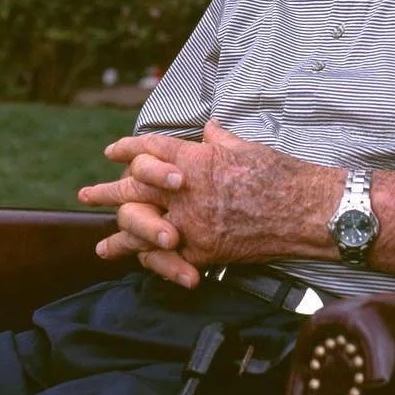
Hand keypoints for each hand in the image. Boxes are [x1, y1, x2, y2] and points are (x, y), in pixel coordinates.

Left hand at [85, 120, 337, 285]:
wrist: (307, 209)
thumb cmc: (281, 174)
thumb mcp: (247, 147)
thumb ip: (220, 140)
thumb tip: (207, 130)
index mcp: (196, 159)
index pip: (149, 149)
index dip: (128, 148)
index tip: (113, 151)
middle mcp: (186, 191)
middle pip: (134, 189)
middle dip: (108, 192)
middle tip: (87, 195)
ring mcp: (192, 224)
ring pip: (142, 229)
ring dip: (119, 237)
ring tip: (102, 246)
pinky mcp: (204, 251)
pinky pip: (167, 258)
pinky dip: (151, 261)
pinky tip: (139, 264)